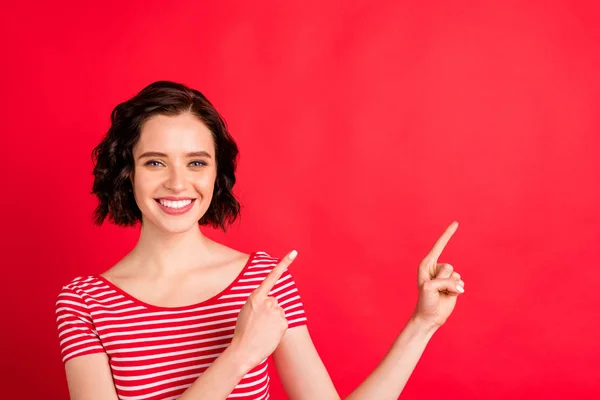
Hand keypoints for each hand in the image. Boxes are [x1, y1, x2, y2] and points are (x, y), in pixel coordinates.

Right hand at [230, 250, 297, 368]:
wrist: (243, 351)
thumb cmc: (243, 331)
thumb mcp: (247, 310)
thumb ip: (259, 302)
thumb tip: (272, 301)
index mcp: (256, 296)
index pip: (272, 276)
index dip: (284, 263)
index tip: (294, 253)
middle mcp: (269, 301)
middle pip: (274, 301)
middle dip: (269, 310)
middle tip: (258, 323)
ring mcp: (277, 311)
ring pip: (279, 312)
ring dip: (273, 320)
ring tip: (262, 330)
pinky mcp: (284, 322)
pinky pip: (283, 322)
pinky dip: (278, 328)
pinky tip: (269, 334)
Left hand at [412, 221, 464, 328]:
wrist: (431, 316)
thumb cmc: (426, 301)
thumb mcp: (430, 288)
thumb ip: (443, 280)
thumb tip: (458, 283)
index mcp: (427, 264)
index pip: (439, 245)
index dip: (448, 234)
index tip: (456, 223)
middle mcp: (436, 268)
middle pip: (448, 266)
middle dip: (444, 280)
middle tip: (436, 289)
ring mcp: (445, 276)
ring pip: (456, 275)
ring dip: (450, 286)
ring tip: (442, 293)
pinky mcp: (454, 284)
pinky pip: (461, 282)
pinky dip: (456, 290)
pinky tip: (449, 296)